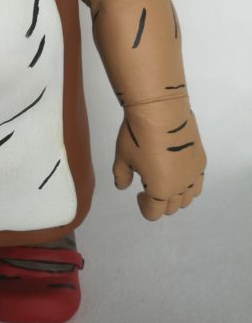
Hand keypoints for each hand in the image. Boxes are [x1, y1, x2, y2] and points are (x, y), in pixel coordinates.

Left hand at [112, 98, 205, 219]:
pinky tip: (176, 168)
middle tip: (148, 182)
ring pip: (188, 198)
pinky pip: (198, 182)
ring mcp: (194, 175)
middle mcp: (181, 187)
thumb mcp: (122, 158)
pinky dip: (188, 183)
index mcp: (160, 191)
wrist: (160, 110)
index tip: (138, 192)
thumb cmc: (137, 136)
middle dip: (158, 201)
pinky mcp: (201, 161)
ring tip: (164, 177)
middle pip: (171, 207)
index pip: (153, 213)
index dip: (143, 206)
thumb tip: (122, 186)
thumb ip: (121, 176)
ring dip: (176, 194)